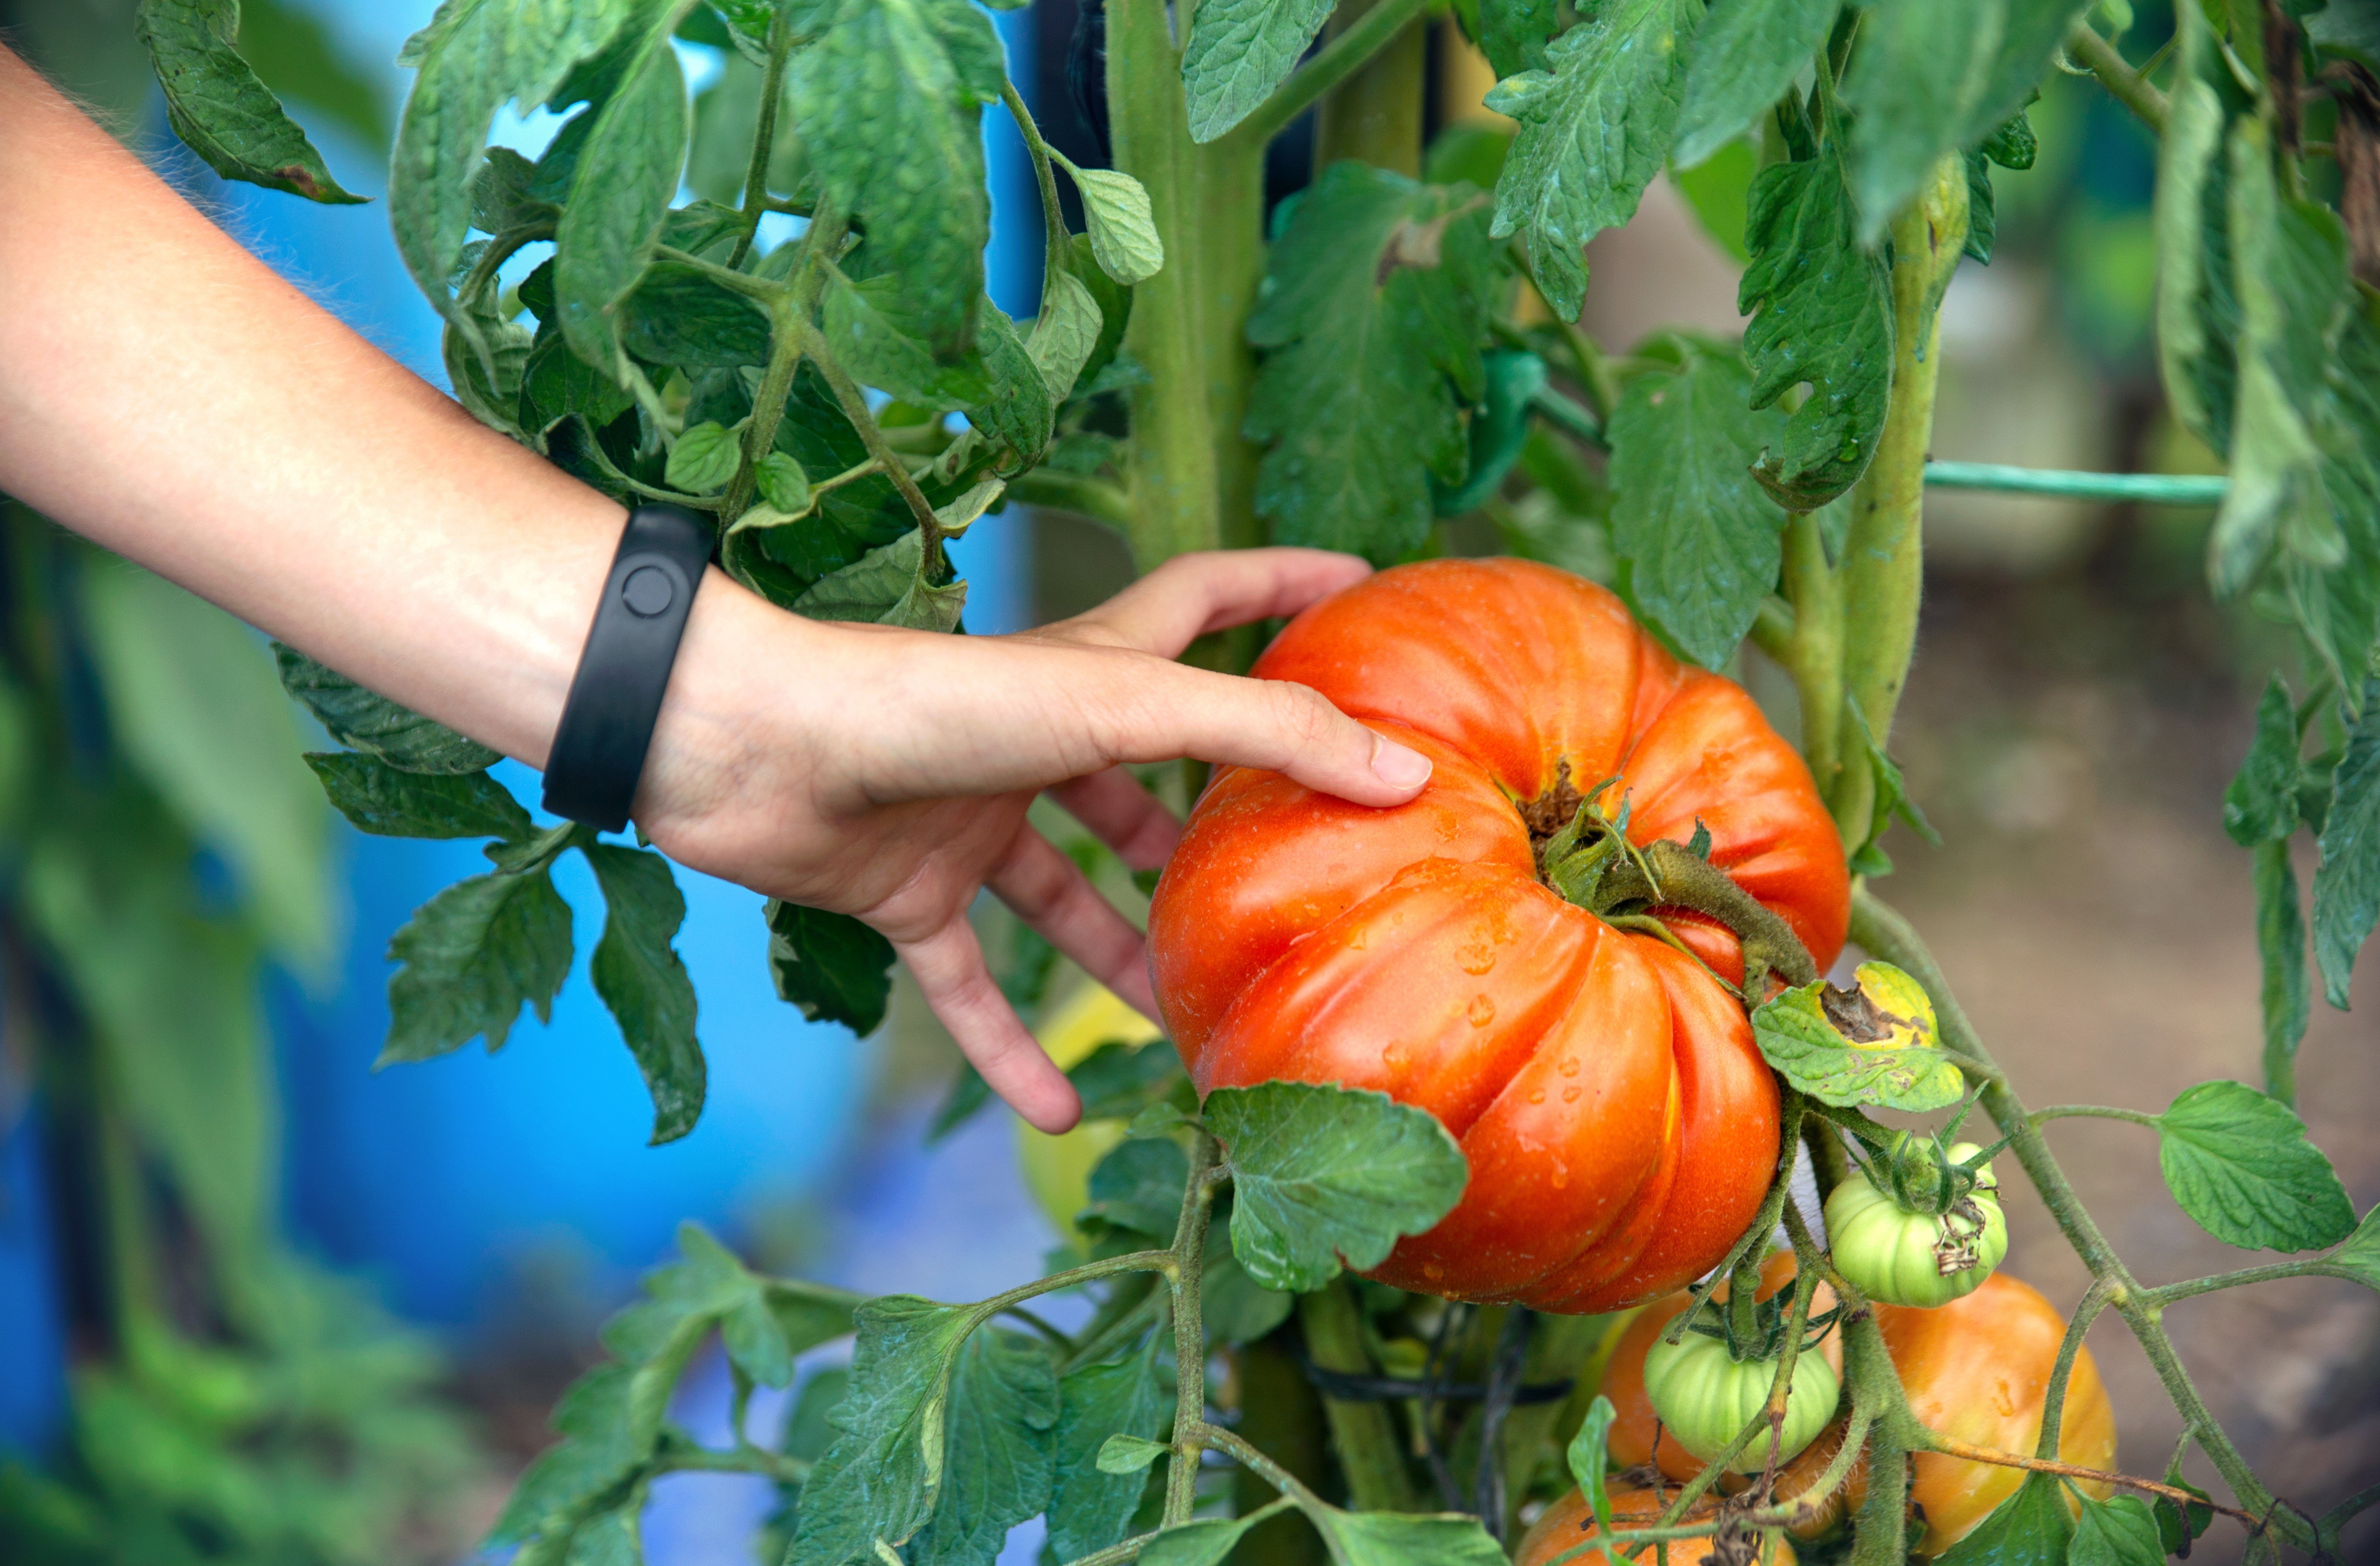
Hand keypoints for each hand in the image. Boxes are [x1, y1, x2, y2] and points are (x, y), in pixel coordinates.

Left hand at [638, 548, 1433, 1133]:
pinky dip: (1010, 1049)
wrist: (747, 746)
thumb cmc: (930, 698)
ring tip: (1189, 1021)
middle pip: (1144, 778)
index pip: (1209, 603)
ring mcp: (968, 818)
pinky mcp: (903, 892)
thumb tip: (1402, 773)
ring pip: (1064, 898)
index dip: (1282, 584)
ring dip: (1121, 957)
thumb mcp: (1117, 704)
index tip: (1359, 580)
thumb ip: (1258, 733)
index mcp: (1090, 669)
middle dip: (1211, 824)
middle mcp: (1035, 739)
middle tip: (1289, 874)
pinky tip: (1063, 1116)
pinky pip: (969, 986)